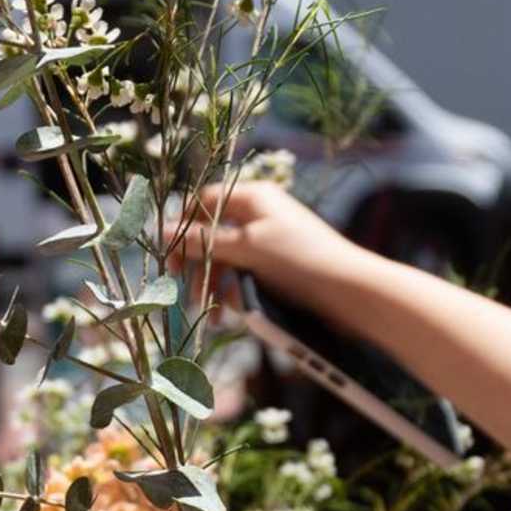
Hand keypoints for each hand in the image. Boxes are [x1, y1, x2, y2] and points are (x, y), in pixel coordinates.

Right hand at [173, 180, 359, 309]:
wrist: (348, 290)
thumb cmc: (299, 259)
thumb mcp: (247, 248)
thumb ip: (204, 241)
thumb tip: (162, 232)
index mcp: (252, 197)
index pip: (203, 203)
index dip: (182, 228)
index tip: (170, 260)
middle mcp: (258, 213)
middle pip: (211, 235)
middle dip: (198, 266)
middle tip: (190, 296)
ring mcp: (268, 240)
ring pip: (226, 259)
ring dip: (214, 285)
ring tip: (212, 314)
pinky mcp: (276, 265)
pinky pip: (243, 275)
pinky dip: (234, 292)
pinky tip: (231, 312)